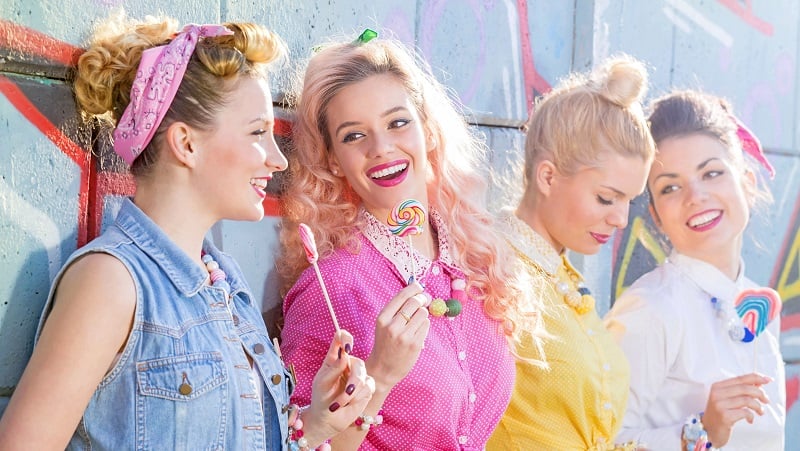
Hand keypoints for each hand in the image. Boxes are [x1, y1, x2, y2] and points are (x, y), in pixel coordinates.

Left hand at [303, 330, 374, 446]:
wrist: (328, 419)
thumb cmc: (321, 398)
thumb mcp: (322, 383)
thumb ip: (333, 369)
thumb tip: (345, 354)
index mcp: (334, 358)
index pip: (341, 338)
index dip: (346, 338)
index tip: (347, 348)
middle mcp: (347, 363)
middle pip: (357, 362)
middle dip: (353, 381)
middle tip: (346, 394)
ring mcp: (358, 375)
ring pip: (363, 376)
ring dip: (352, 394)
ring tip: (340, 403)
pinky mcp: (366, 387)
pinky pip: (369, 386)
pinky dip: (358, 397)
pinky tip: (349, 403)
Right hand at [366, 282, 429, 392]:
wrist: (383, 369)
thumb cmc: (385, 343)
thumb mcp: (384, 324)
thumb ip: (397, 309)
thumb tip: (419, 292)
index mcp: (382, 318)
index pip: (401, 296)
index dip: (413, 288)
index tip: (419, 286)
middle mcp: (392, 326)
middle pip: (415, 302)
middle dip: (422, 299)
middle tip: (424, 300)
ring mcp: (404, 336)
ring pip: (423, 313)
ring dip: (422, 314)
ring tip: (416, 322)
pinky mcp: (415, 344)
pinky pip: (426, 325)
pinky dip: (424, 325)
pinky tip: (417, 332)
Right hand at [702, 373, 770, 446]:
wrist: (708, 431)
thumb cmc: (721, 414)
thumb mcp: (727, 399)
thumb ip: (740, 391)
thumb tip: (759, 383)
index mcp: (718, 386)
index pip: (740, 378)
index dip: (756, 378)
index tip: (768, 380)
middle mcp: (717, 393)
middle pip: (745, 388)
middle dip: (760, 393)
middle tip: (766, 400)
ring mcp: (720, 405)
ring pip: (747, 400)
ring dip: (758, 406)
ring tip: (760, 412)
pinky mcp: (724, 416)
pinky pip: (745, 412)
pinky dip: (751, 416)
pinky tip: (750, 420)